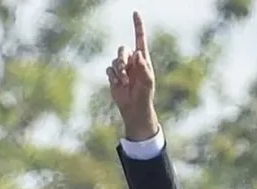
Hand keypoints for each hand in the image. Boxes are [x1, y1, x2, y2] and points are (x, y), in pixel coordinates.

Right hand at [105, 12, 158, 139]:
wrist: (134, 107)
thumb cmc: (145, 95)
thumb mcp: (147, 82)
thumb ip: (143, 68)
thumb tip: (137, 54)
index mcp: (143, 60)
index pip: (140, 39)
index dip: (138, 26)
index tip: (136, 12)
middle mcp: (132, 61)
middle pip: (122, 50)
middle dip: (122, 59)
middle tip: (125, 72)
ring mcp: (122, 68)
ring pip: (115, 61)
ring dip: (119, 72)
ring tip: (124, 83)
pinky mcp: (114, 75)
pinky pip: (109, 70)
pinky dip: (113, 77)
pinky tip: (119, 85)